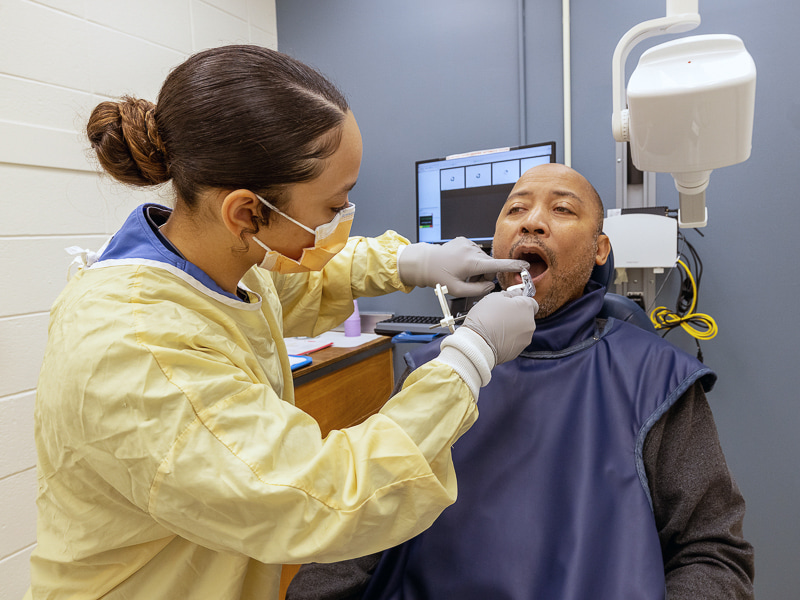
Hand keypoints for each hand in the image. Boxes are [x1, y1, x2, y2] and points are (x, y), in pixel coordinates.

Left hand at [398, 237, 529, 296]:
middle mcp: (472, 251)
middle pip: (490, 265)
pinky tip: (460, 264)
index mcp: (472, 263)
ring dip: (478, 268)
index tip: (525, 266)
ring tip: (463, 273)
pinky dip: (472, 260)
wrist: (424, 263)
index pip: (498, 265)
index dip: (513, 266)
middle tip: (471, 281)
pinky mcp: (464, 240)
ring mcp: (468, 244)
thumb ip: (478, 291)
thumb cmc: (439, 277)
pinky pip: (475, 253)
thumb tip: (490, 286)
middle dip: (485, 275)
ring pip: (482, 259)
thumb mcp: (458, 290)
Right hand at [461, 288, 538, 363]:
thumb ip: (509, 294)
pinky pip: (516, 341)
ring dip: (513, 327)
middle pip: (526, 316)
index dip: (520, 301)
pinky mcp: (519, 350)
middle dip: (516, 314)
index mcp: (526, 307)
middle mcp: (530, 323)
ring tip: (496, 327)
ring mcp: (526, 338)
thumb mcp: (494, 297)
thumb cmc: (484, 319)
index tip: (511, 303)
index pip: (531, 301)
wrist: (477, 344)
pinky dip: (509, 338)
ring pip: (522, 329)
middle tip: (500, 315)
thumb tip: (516, 293)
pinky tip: (496, 336)